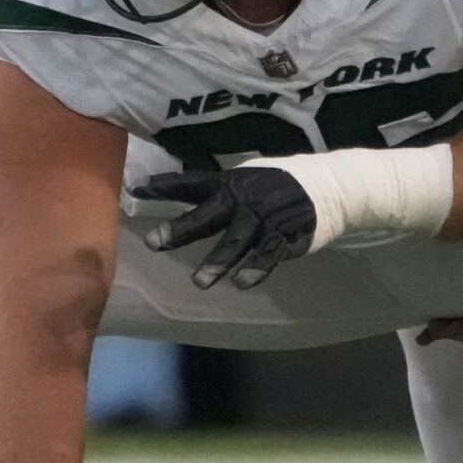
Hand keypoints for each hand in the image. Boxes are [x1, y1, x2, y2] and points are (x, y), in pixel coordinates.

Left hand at [132, 166, 317, 288]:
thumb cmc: (277, 186)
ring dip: (217, 261)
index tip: (135, 189)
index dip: (164, 186)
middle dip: (181, 228)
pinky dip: (255, 268)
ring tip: (199, 282)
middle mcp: (244, 199)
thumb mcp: (247, 180)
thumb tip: (182, 202)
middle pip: (207, 215)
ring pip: (236, 241)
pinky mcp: (284, 234)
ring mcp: (265, 216)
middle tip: (155, 242)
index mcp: (230, 183)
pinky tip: (241, 283)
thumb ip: (218, 193)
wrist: (327, 187)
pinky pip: (267, 254)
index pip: (191, 184)